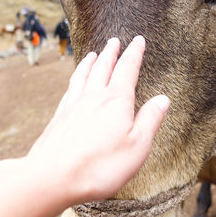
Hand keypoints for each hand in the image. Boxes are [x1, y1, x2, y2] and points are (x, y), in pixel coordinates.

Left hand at [27, 36, 168, 203]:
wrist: (52, 176)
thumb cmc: (100, 166)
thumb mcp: (137, 146)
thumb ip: (150, 120)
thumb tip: (163, 99)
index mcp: (116, 101)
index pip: (127, 69)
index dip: (134, 53)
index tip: (138, 40)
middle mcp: (93, 97)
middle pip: (103, 67)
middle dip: (111, 53)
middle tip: (115, 41)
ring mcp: (73, 105)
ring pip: (83, 75)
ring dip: (90, 62)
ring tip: (93, 53)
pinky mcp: (59, 117)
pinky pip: (70, 89)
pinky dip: (75, 79)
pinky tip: (74, 82)